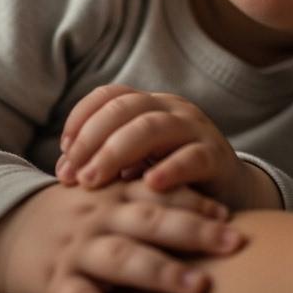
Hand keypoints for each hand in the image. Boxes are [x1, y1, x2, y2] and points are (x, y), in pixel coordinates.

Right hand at [0, 180, 241, 292]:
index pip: (159, 191)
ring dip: (163, 270)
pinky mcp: (57, 284)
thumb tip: (214, 214)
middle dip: (195, 230)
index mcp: (112, 195)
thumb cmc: (71, 220)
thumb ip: (144, 202)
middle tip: (235, 242)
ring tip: (198, 286)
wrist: (1, 231)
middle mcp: (97, 217)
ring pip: (124, 257)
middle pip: (151, 220)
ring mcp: (77, 250)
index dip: (194, 200)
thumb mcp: (103, 200)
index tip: (229, 214)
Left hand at [55, 85, 279, 210]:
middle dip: (91, 140)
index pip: (109, 95)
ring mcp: (195, 129)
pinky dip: (169, 169)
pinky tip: (149, 184)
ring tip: (92, 180)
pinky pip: (191, 157)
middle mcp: (171, 109)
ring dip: (115, 153)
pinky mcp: (217, 156)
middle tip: (70, 174)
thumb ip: (106, 163)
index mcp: (148, 105)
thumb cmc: (172, 182)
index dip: (81, 118)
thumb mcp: (136, 165)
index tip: (63, 150)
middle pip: (124, 108)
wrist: (229, 196)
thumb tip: (63, 171)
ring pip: (151, 127)